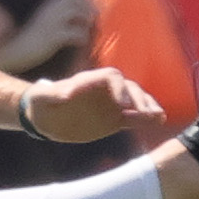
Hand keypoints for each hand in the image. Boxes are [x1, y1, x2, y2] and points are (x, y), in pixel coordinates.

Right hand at [0, 0, 93, 73]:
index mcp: (50, 3)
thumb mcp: (42, 20)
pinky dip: (81, 38)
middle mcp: (52, 9)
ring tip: (84, 31)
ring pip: (81, 13)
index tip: (91, 8)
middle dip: (91, 7)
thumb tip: (78, 13)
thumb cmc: (29, 38)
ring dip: (87, 22)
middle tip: (92, 19)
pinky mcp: (53, 37)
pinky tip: (78, 42)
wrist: (11, 51)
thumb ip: (57, 13)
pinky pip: (76, 33)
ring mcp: (52, 22)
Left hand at [24, 69, 162, 142]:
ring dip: (147, 107)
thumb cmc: (40, 103)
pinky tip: (159, 121)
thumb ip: (51, 94)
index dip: (118, 88)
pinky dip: (146, 118)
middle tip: (143, 113)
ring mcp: (111, 103)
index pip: (110, 77)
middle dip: (137, 98)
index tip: (122, 104)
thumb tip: (65, 93)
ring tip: (157, 116)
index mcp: (89, 81)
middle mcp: (104, 90)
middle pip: (128, 87)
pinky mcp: (114, 118)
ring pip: (136, 100)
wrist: (44, 117)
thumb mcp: (40, 98)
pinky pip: (133, 117)